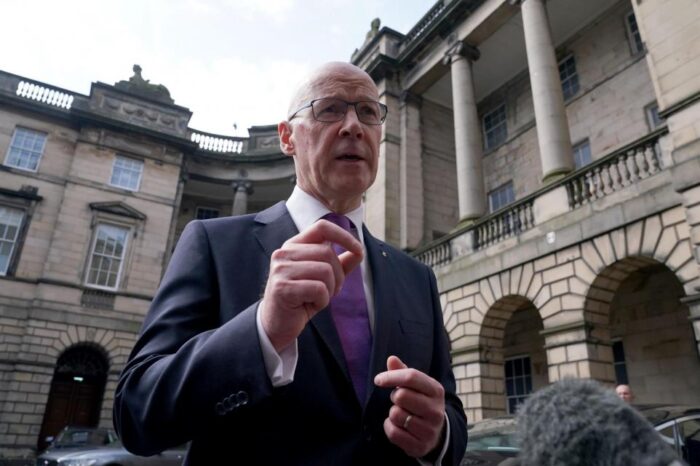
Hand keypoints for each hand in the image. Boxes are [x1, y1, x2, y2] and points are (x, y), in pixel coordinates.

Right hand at [259, 219, 362, 351]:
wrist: (277, 324)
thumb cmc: (301, 298)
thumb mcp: (323, 278)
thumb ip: (340, 264)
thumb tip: (359, 251)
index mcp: (294, 245)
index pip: (322, 227)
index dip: (343, 236)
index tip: (358, 250)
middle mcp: (284, 252)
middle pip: (327, 253)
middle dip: (339, 275)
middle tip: (331, 291)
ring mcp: (281, 269)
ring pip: (325, 271)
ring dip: (330, 290)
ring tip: (318, 298)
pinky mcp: (282, 287)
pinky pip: (318, 289)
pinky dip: (322, 301)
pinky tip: (310, 305)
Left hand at [374, 356, 445, 457]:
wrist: (437, 433)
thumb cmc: (422, 402)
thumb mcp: (418, 386)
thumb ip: (404, 372)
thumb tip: (391, 359)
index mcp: (436, 390)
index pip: (411, 376)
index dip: (391, 376)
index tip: (378, 380)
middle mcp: (436, 410)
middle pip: (401, 395)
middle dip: (394, 396)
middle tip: (399, 400)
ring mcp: (429, 429)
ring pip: (396, 415)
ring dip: (392, 413)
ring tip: (401, 413)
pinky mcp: (420, 446)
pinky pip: (393, 433)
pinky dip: (389, 427)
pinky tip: (397, 426)